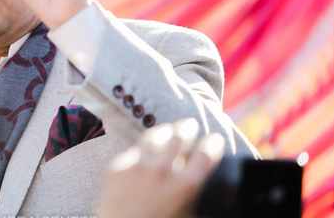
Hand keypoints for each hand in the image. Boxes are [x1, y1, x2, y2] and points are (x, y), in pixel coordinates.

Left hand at [96, 119, 224, 217]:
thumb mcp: (185, 213)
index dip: (213, 144)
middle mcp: (162, 171)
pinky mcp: (118, 167)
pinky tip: (145, 148)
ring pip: (155, 137)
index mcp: (185, 186)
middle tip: (190, 124)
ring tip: (168, 129)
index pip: (205, 154)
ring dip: (165, 130)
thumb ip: (191, 193)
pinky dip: (143, 148)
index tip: (214, 139)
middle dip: (187, 128)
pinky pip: (134, 151)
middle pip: (180, 137)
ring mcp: (138, 166)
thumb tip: (196, 178)